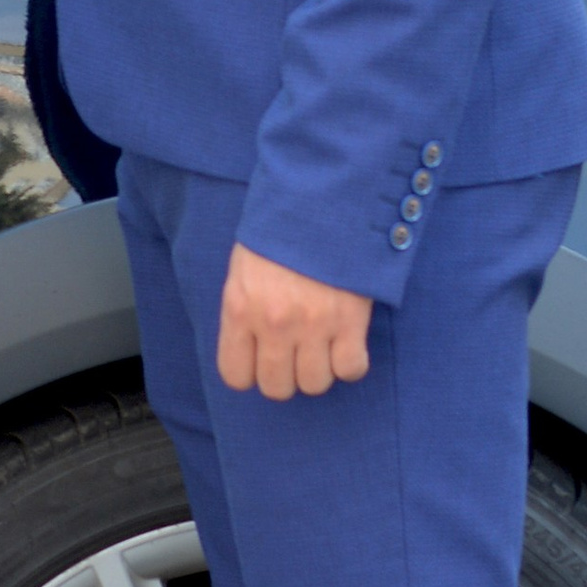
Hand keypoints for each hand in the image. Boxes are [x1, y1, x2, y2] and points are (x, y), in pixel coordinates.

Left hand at [216, 243, 372, 399]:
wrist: (323, 198)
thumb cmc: (280, 229)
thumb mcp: (244, 266)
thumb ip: (243, 308)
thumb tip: (250, 347)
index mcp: (239, 308)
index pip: (235, 376)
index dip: (251, 374)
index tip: (263, 361)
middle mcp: (273, 323)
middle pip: (277, 388)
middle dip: (287, 376)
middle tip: (296, 354)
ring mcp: (313, 325)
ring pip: (315, 384)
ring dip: (320, 369)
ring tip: (323, 345)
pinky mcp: (350, 320)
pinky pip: (351, 369)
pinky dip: (351, 362)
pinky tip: (347, 344)